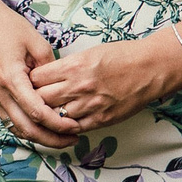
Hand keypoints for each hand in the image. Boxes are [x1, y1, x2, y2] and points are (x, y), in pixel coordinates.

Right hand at [0, 2, 75, 148]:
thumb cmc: (8, 28)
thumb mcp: (37, 42)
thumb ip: (51, 68)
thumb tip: (62, 87)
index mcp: (11, 79)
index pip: (37, 112)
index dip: (57, 124)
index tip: (75, 126)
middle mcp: (0, 92)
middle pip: (26, 129)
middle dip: (51, 139)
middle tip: (72, 140)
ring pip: (16, 128)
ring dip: (39, 137)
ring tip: (59, 138)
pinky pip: (10, 120)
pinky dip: (26, 129)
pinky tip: (41, 128)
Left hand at [29, 36, 181, 135]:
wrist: (151, 68)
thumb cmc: (122, 56)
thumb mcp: (89, 53)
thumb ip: (67, 66)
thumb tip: (47, 76)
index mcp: (73, 66)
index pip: (36, 78)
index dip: (30, 81)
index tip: (31, 82)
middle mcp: (78, 86)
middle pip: (40, 99)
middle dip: (34, 99)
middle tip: (34, 99)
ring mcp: (89, 105)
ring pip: (54, 116)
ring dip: (49, 115)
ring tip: (47, 112)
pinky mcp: (101, 119)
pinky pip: (74, 128)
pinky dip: (66, 126)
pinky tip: (64, 122)